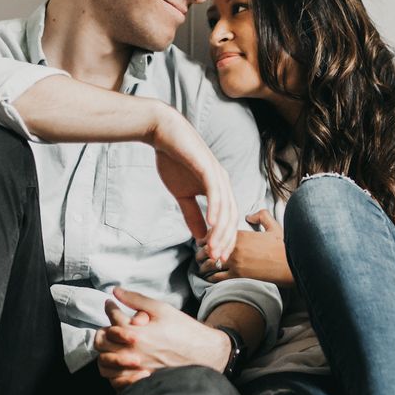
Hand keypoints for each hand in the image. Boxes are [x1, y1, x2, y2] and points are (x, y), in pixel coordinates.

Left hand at [94, 287, 231, 388]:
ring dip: (106, 350)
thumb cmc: (184, 330)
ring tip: (113, 341)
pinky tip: (120, 358)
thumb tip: (115, 291)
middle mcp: (132, 354)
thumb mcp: (162, 309)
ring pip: (105, 363)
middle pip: (101, 342)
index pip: (111, 319)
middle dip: (103, 330)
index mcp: (136, 334)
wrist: (204, 354)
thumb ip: (136, 299)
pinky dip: (114, 368)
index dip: (110, 307)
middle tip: (109, 324)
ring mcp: (134, 370)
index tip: (110, 303)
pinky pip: (115, 379)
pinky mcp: (140, 381)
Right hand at [148, 103, 237, 263]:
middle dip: (225, 240)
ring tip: (214, 247)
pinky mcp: (207, 167)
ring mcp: (217, 174)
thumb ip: (192, 214)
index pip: (227, 220)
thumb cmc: (173, 161)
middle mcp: (223, 183)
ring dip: (220, 230)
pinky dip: (215, 208)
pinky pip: (214, 192)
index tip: (217, 258)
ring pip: (225, 208)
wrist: (163, 135)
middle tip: (217, 259)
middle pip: (230, 217)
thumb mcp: (182, 194)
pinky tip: (211, 223)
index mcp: (219, 189)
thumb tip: (199, 235)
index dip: (224, 240)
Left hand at [196, 209, 292, 284]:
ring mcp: (235, 262)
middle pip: (207, 248)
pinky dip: (211, 278)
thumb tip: (249, 215)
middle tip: (198, 255)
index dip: (206, 237)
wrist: (290, 264)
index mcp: (240, 233)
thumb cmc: (284, 245)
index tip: (203, 241)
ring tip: (201, 268)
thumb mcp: (273, 225)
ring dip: (203, 266)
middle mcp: (234, 247)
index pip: (213, 232)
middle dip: (201, 252)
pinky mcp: (238, 275)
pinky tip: (209, 278)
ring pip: (210, 264)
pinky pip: (218, 277)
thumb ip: (261, 215)